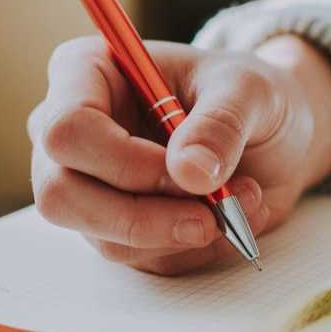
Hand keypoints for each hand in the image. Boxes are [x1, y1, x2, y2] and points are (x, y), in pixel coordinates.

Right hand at [27, 34, 330, 274]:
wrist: (270, 133)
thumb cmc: (246, 94)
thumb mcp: (250, 90)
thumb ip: (221, 123)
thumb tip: (190, 173)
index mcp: (85, 72)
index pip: (66, 128)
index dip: (122, 161)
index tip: (188, 171)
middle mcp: (70, 131)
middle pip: (61, 194)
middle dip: (142, 216)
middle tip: (210, 215)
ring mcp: (84, 184)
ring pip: (102, 236)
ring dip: (180, 232)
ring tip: (241, 199)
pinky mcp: (112, 227)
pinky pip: (138, 259)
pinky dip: (191, 247)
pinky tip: (228, 216)